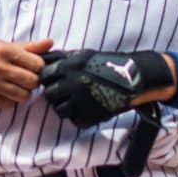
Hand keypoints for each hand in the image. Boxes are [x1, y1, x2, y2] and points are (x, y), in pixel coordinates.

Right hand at [0, 37, 53, 107]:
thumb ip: (26, 46)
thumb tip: (50, 43)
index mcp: (4, 50)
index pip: (37, 64)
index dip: (38, 67)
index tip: (33, 67)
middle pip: (33, 81)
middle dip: (32, 81)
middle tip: (24, 78)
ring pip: (23, 95)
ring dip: (22, 92)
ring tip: (13, 85)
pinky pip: (8, 104)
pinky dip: (9, 100)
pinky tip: (3, 92)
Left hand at [39, 49, 175, 127]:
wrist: (134, 77)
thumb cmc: (109, 63)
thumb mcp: (84, 55)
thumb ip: (62, 58)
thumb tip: (43, 58)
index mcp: (70, 67)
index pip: (45, 76)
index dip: (49, 79)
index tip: (56, 81)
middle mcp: (72, 84)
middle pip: (50, 95)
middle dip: (56, 95)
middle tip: (66, 93)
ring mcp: (81, 101)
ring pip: (60, 110)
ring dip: (66, 107)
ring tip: (78, 102)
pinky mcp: (91, 115)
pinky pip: (76, 121)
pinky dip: (80, 117)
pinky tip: (88, 109)